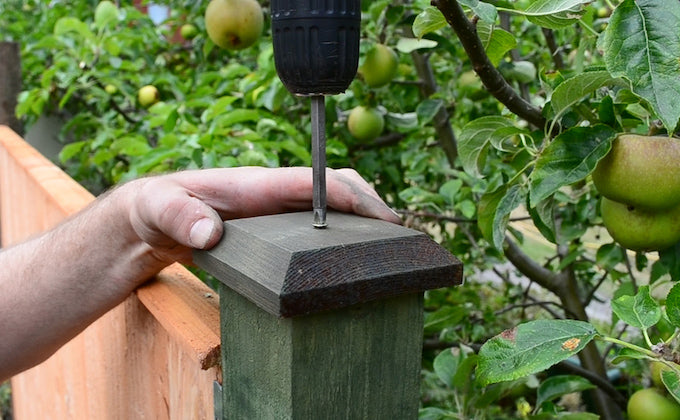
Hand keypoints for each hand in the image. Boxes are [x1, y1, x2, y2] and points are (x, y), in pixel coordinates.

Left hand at [125, 167, 400, 264]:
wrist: (153, 220)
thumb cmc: (159, 208)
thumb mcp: (160, 210)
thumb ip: (181, 217)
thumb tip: (211, 233)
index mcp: (257, 184)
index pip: (314, 182)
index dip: (351, 196)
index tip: (383, 218)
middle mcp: (275, 194)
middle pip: (336, 188)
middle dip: (372, 206)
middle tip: (401, 238)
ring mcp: (278, 212)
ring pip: (334, 208)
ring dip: (365, 222)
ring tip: (394, 250)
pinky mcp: (277, 231)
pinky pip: (320, 228)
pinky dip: (345, 237)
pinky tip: (357, 260)